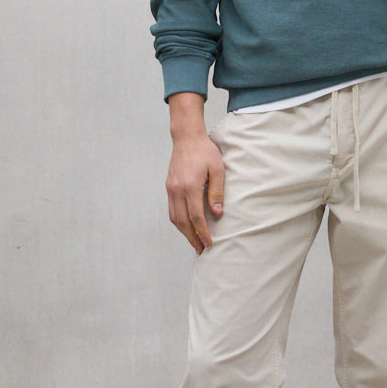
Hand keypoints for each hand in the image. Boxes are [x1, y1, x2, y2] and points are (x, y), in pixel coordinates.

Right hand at [166, 130, 225, 252]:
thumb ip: (217, 192)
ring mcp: (170, 189)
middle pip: (182, 221)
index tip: (209, 243)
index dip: (203, 232)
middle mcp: (177, 190)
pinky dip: (178, 222)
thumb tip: (217, 214)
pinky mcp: (169, 187)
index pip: (196, 216)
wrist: (186, 138)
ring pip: (174, 218)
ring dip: (184, 232)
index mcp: (190, 186)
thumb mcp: (218, 169)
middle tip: (201, 249)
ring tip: (194, 241)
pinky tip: (186, 226)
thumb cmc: (205, 151)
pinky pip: (171, 210)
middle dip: (192, 237)